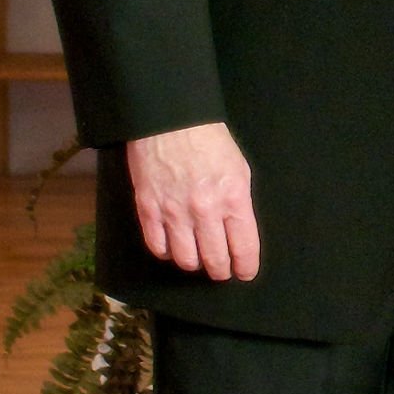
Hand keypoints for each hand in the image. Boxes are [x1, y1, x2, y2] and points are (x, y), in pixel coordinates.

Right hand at [128, 122, 260, 282]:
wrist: (170, 120)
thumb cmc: (208, 141)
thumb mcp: (239, 170)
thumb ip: (239, 205)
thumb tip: (239, 235)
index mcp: (233, 198)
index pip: (244, 248)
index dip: (245, 267)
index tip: (244, 273)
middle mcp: (205, 210)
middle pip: (215, 260)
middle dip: (221, 270)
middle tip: (221, 269)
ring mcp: (174, 211)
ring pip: (186, 260)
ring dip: (194, 263)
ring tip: (197, 257)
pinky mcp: (148, 209)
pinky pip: (158, 247)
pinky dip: (167, 252)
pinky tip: (173, 246)